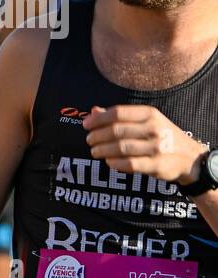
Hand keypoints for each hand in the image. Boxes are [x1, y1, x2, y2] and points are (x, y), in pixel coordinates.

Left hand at [84, 104, 206, 183]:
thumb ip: (120, 116)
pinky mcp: (157, 165)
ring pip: (120, 148)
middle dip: (97, 136)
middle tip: (90, 141)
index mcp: (150, 114)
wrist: (190, 158)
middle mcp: (154, 128)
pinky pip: (129, 164)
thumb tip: (93, 111)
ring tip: (95, 152)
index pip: (118, 113)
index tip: (86, 125)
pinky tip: (109, 162)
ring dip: (102, 151)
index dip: (98, 119)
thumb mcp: (146, 121)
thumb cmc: (161, 136)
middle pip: (116, 131)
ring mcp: (157, 147)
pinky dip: (115, 163)